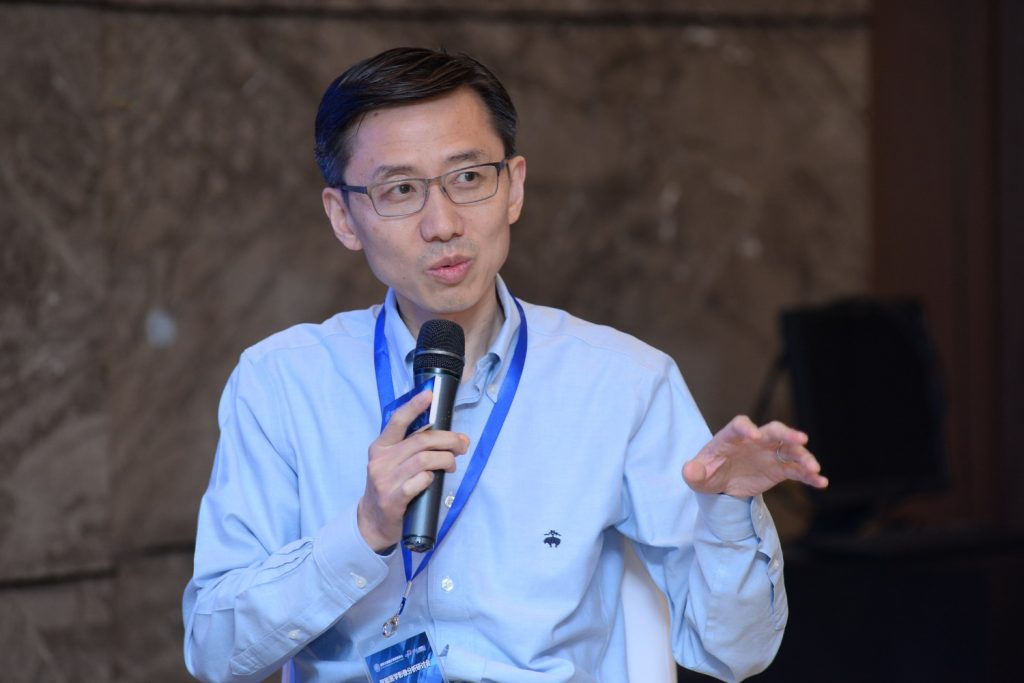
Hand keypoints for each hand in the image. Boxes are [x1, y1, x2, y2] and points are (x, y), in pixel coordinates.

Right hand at [357, 390, 468, 551]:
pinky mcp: (393, 499)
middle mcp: (380, 461)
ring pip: (424, 460)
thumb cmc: (389, 487)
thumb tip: (452, 436)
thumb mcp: (394, 463)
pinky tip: (434, 479)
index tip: (429, 395)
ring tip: (452, 464)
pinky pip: (419, 482)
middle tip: (462, 445)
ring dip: (445, 459)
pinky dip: (431, 478)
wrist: (372, 522)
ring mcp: (385, 480)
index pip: (397, 421)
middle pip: (421, 441)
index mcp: (380, 447)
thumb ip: (415, 448)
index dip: (414, 406)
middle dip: (447, 440)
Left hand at [682, 415, 827, 496]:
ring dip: (804, 457)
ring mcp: (769, 453)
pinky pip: (797, 470)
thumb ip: (693, 472)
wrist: (722, 483)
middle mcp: (754, 441)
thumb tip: (689, 470)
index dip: (746, 428)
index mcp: (731, 437)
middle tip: (801, 438)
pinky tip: (821, 482)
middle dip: (787, 432)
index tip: (754, 436)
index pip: (739, 426)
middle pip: (773, 431)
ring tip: (814, 468)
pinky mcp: (779, 468)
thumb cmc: (708, 472)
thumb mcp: (697, 476)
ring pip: (790, 450)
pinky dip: (809, 475)